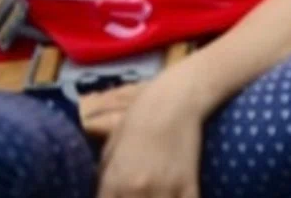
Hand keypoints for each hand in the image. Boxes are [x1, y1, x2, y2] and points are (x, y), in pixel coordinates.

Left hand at [96, 75, 205, 197]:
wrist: (173, 101)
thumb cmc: (137, 122)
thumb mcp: (110, 152)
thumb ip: (104, 180)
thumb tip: (102, 196)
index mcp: (113, 183)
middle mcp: (137, 190)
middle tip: (136, 196)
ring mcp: (165, 189)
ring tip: (152, 197)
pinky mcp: (189, 185)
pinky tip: (173, 197)